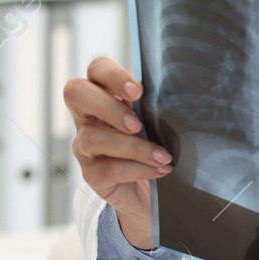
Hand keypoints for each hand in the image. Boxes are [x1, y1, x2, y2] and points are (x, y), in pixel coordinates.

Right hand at [64, 56, 170, 249]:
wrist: (152, 190)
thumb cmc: (156, 144)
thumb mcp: (158, 120)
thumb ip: (158, 105)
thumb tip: (183, 94)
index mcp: (106, 94)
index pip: (97, 69)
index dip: (112, 75)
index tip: (138, 92)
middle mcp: (88, 116)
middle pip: (76, 93)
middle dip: (108, 107)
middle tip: (137, 124)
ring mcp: (85, 145)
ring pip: (93, 138)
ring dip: (133, 147)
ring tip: (163, 156)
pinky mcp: (91, 174)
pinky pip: (107, 169)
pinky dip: (138, 169)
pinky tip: (160, 170)